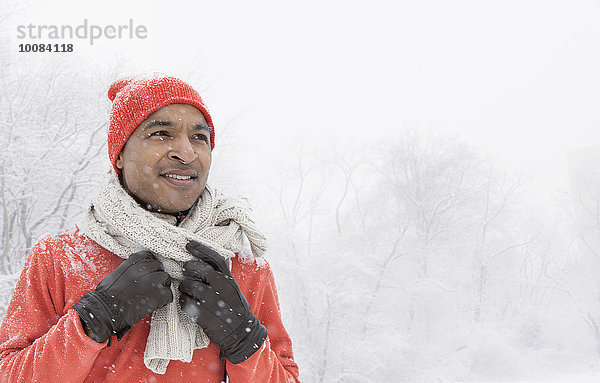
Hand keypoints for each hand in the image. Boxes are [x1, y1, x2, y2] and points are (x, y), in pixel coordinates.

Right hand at [73, 251, 172, 343]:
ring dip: (162, 286)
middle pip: (159, 267)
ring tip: (153, 295)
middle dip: (156, 276)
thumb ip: (131, 268)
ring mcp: (152, 281)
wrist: (104, 311)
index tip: (145, 274)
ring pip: (166, 278)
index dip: (149, 266)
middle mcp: (143, 269)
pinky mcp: (158, 295)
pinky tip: (156, 303)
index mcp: (133, 262)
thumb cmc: (107, 295)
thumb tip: (142, 268)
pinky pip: (168, 294)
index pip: (149, 257)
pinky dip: (164, 299)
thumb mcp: (117, 273)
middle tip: (150, 287)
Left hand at [179, 241, 267, 363]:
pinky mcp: (202, 314)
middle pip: (198, 268)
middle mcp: (220, 286)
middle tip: (184, 270)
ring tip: (186, 290)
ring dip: (183, 287)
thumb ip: (220, 276)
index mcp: (228, 278)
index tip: (188, 244)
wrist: (240, 332)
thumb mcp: (233, 288)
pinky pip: (184, 302)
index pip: (214, 257)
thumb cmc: (235, 308)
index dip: (200, 248)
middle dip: (188, 268)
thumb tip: (201, 264)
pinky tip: (187, 303)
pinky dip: (183, 301)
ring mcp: (211, 300)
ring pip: (188, 285)